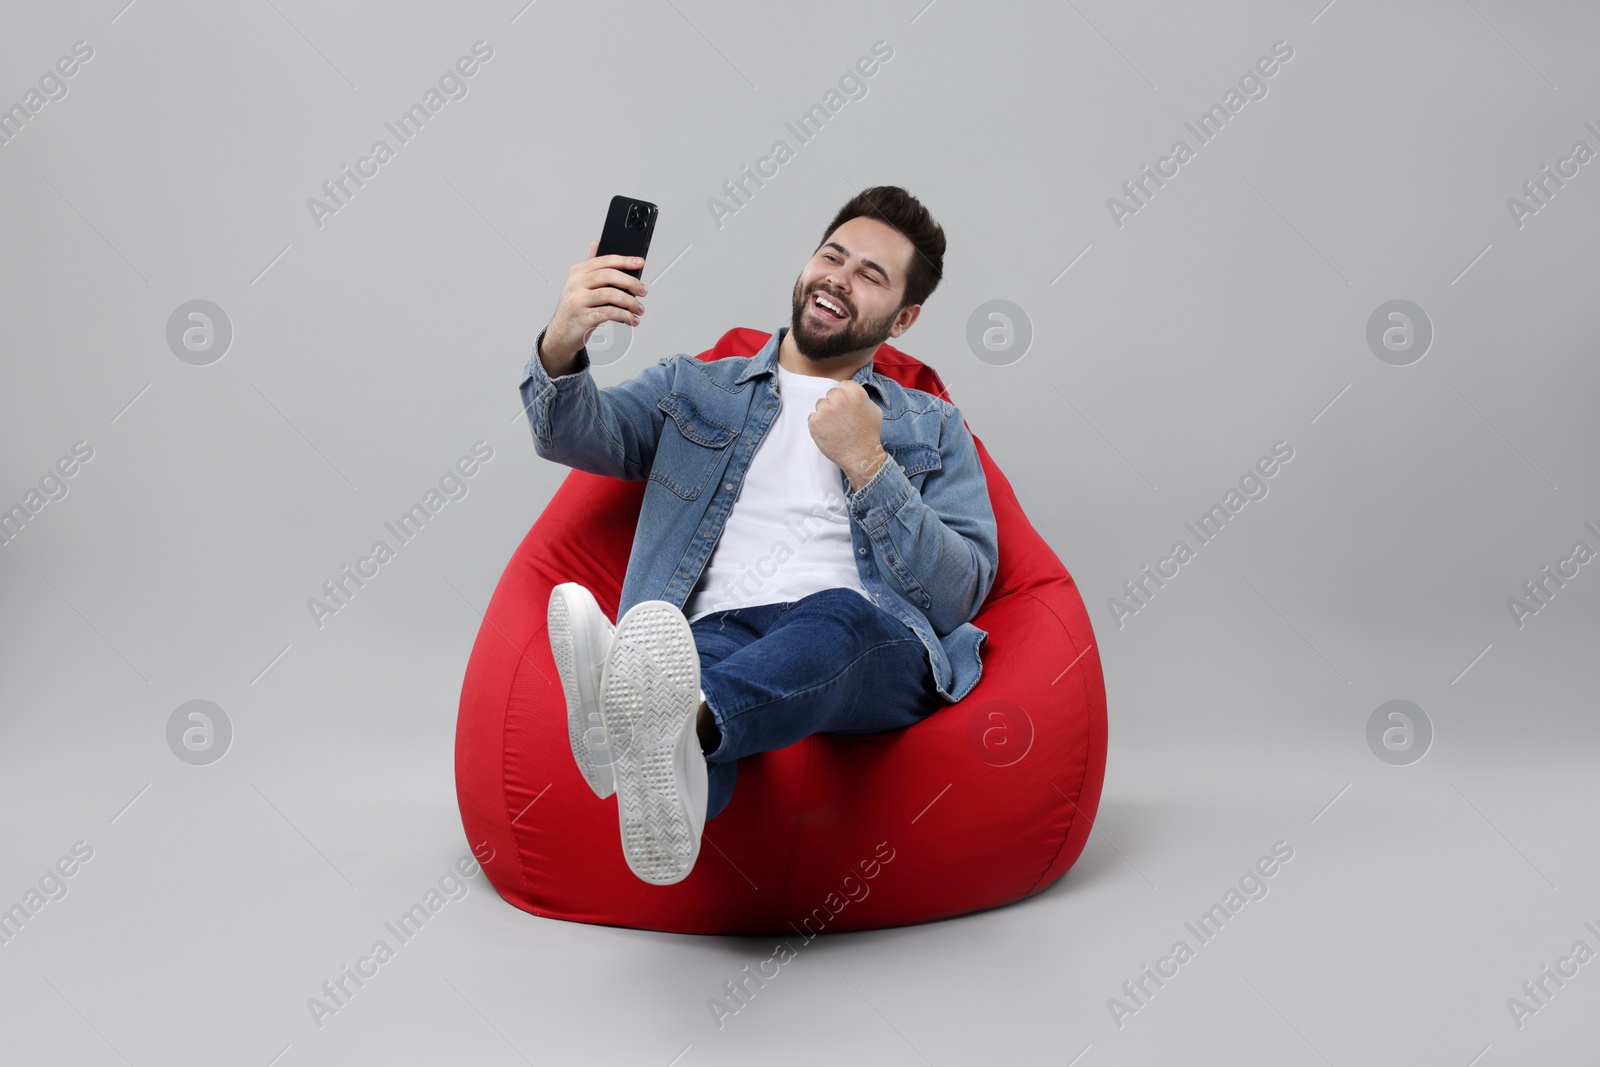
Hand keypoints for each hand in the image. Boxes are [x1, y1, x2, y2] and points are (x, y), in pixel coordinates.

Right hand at [539, 240, 647, 371]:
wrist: (561, 333)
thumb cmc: (576, 307)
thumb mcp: (579, 284)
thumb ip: (591, 266)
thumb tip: (597, 243)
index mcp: (578, 272)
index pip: (605, 261)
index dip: (625, 260)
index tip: (640, 262)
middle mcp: (576, 284)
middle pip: (609, 276)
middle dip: (631, 283)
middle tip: (643, 291)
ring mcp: (578, 301)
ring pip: (611, 295)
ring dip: (630, 303)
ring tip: (639, 309)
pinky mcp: (583, 318)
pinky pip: (609, 313)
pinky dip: (624, 316)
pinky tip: (631, 319)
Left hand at [806, 380, 886, 489]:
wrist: (861, 456)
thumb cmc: (869, 434)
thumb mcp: (874, 410)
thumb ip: (861, 397)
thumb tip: (852, 393)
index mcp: (854, 391)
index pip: (842, 386)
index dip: (845, 397)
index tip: (847, 408)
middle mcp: (839, 398)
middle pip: (830, 395)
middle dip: (834, 404)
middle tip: (842, 420)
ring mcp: (825, 409)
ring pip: (820, 405)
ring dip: (825, 414)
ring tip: (836, 428)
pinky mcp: (814, 421)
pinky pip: (813, 417)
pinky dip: (819, 425)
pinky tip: (829, 433)